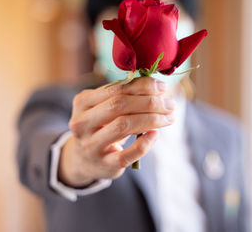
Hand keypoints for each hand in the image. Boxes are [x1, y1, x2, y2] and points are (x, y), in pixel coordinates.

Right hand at [58, 77, 174, 186]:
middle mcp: (82, 123)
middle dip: (150, 102)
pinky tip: (155, 135)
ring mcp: (91, 145)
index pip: (116, 89)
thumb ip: (124, 96)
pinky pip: (127, 154)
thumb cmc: (101, 127)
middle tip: (170, 104)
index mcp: (83, 102)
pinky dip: (144, 143)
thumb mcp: (104, 108)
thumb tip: (156, 87)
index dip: (142, 86)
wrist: (84, 160)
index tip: (162, 87)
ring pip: (123, 126)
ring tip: (169, 117)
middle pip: (119, 105)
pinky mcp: (104, 165)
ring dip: (152, 119)